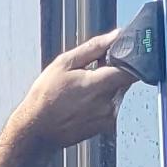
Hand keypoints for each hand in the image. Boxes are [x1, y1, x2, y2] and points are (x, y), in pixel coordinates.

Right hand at [19, 31, 134, 153]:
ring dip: (106, 87)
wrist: (35, 130)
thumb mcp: (63, 63)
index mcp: (98, 84)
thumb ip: (93, 47)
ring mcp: (108, 116)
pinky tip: (82, 103)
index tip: (118, 55)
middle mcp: (108, 102)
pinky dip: (101, 101)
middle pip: (124, 80)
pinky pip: (111, 107)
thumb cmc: (45, 97)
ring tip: (81, 91)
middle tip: (89, 73)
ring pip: (117, 93)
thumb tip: (115, 35)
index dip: (129, 59)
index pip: (131, 69)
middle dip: (111, 73)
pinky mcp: (105, 126)